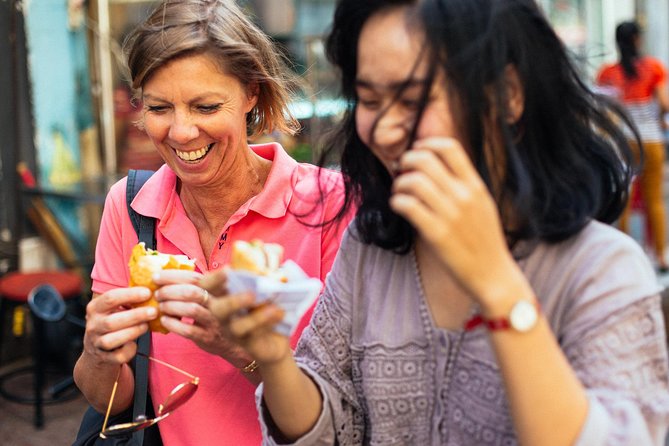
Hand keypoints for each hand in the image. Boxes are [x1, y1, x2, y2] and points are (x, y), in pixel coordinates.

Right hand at [82, 287, 155, 364]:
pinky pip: (118, 356)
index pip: (110, 298)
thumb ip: (128, 299)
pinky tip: (135, 344)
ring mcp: (96, 343)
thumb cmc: (113, 322)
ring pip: (111, 340)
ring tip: (146, 326)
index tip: (148, 293)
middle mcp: (93, 325)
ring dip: (132, 332)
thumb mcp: (113, 308)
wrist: (97, 351)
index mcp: (95, 308)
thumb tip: (154, 286)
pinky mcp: (104, 358)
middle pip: (111, 321)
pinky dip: (129, 350)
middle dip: (135, 316)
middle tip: (153, 311)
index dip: (130, 295)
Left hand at [151, 269, 229, 354]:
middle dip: (169, 291)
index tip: (156, 277)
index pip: (194, 277)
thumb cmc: (214, 314)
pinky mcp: (208, 337)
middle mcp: (218, 303)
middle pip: (192, 292)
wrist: (231, 341)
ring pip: (191, 309)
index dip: (173, 276)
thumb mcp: (211, 297)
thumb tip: (163, 277)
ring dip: (171, 306)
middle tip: (157, 294)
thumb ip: (195, 286)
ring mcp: (214, 321)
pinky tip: (165, 321)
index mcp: (216, 289)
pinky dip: (173, 324)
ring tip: (161, 306)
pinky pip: (188, 330)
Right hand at [202, 270, 291, 366]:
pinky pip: (253, 337)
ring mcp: (233, 331)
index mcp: (223, 296)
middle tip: (252, 294)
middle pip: (216, 310)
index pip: (208, 286)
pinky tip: (279, 314)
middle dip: (232, 301)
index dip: (214, 278)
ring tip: (274, 308)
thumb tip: (276, 273)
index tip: (228, 269)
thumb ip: (266, 279)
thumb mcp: (266, 289)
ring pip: (237, 326)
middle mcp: (224, 315)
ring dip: (257, 317)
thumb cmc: (267, 306)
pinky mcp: (247, 344)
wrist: (276, 339)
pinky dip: (268, 324)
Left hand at [389, 137, 522, 306]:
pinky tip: (398, 207)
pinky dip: (397, 202)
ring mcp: (450, 215)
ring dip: (399, 183)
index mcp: (476, 186)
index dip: (427, 144)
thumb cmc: (485, 241)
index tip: (417, 151)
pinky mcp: (437, 234)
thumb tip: (437, 165)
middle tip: (401, 171)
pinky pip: (408, 206)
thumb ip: (465, 184)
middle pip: (426, 160)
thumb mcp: (483, 205)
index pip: (450, 148)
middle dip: (407, 161)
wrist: (493, 275)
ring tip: (399, 192)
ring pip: (413, 182)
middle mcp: (464, 196)